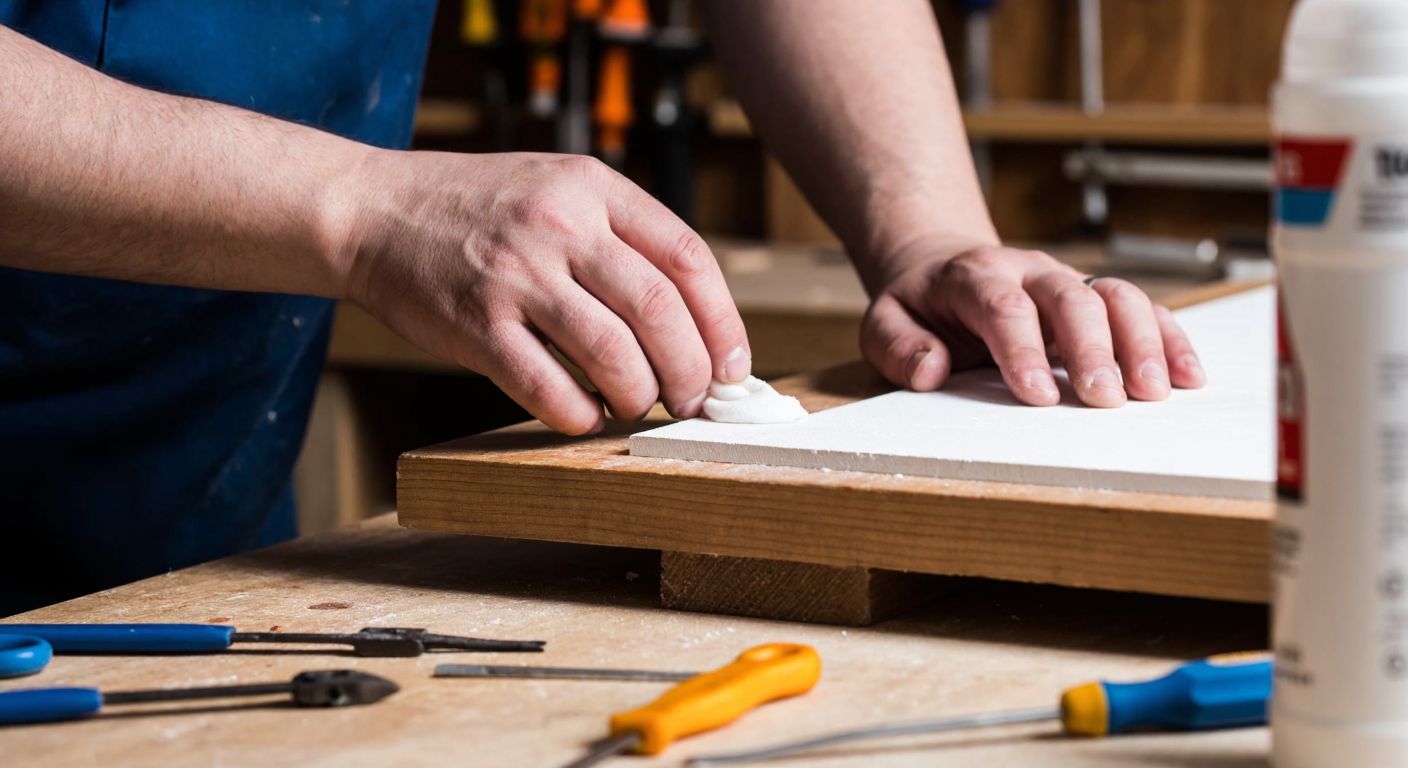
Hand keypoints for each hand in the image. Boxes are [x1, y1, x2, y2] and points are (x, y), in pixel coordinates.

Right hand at [337, 151, 750, 433]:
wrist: (373, 211)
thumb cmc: (476, 209)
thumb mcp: (558, 187)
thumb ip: (621, 236)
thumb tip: (694, 321)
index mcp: (593, 186)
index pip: (688, 256)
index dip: (722, 322)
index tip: (733, 366)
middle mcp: (560, 224)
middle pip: (659, 309)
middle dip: (690, 370)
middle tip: (691, 400)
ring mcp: (516, 274)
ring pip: (612, 353)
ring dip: (639, 395)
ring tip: (637, 405)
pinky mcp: (476, 324)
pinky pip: (548, 387)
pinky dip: (579, 414)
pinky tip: (584, 414)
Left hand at [859, 243, 1204, 406]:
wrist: (943, 266)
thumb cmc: (918, 306)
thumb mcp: (884, 321)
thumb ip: (897, 345)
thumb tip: (929, 371)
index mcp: (974, 276)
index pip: (1003, 306)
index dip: (1022, 348)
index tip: (1038, 395)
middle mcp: (1029, 271)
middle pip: (1070, 298)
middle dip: (1092, 348)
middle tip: (1104, 399)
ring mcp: (1068, 281)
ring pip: (1116, 296)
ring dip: (1141, 343)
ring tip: (1153, 393)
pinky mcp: (1096, 299)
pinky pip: (1142, 308)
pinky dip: (1168, 339)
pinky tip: (1187, 377)